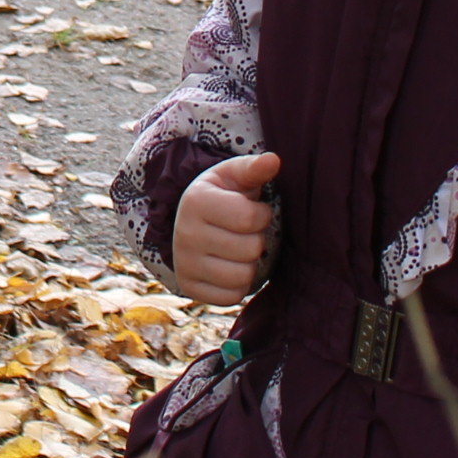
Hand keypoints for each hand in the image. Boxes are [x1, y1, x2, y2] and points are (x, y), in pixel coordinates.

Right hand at [171, 152, 279, 307]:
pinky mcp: (189, 288)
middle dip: (256, 239)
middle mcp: (184, 233)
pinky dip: (238, 285)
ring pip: (243, 276)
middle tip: (243, 232)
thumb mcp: (234, 177)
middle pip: (250, 249)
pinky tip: (228, 267)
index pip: (250, 217)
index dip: (261, 214)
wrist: (191, 223)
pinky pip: (232, 296)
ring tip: (237, 249)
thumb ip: (254, 168)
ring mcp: (184, 263)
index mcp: (195, 200)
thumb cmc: (222, 197)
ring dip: (249, 263)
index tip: (253, 210)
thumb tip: (274, 160)